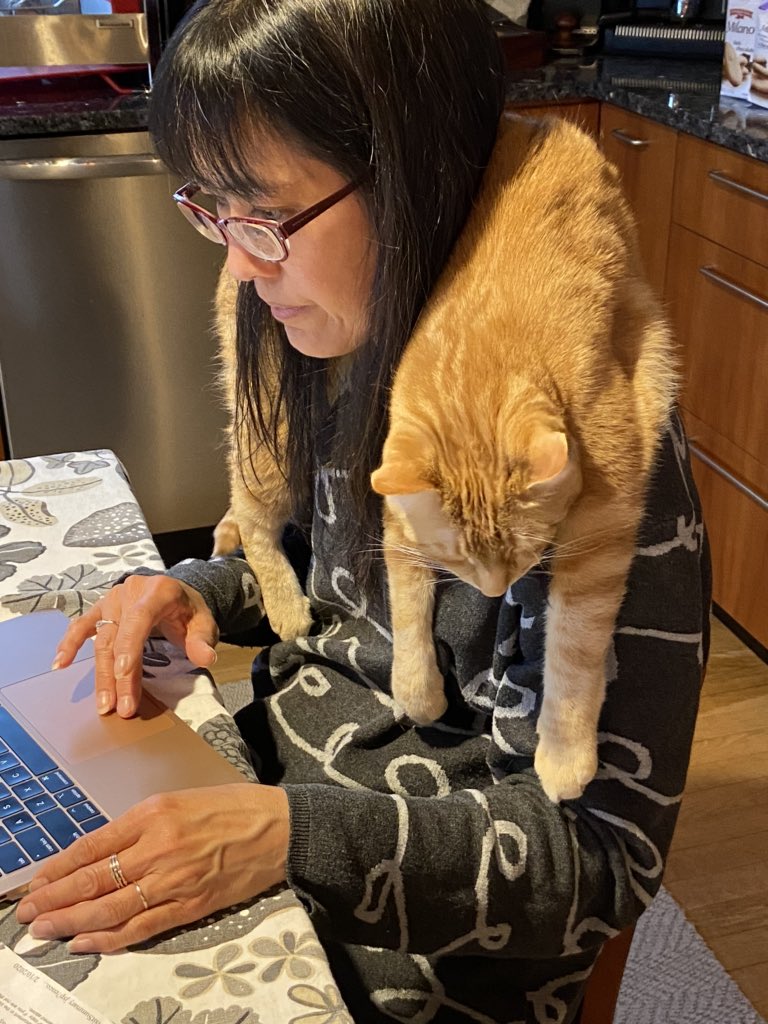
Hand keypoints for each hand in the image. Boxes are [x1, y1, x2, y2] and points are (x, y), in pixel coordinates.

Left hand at [15, 784, 288, 951]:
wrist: (279, 827)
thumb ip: (140, 826)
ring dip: (72, 923)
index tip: (37, 883)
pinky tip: (86, 942)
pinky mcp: (190, 906)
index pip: (93, 846)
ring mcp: (174, 880)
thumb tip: (99, 854)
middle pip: (94, 881)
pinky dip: (110, 939)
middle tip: (28, 914)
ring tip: (46, 931)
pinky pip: (141, 928)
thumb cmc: (232, 807)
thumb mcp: (180, 800)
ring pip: (110, 909)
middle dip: (55, 900)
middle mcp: (159, 847)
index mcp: (154, 813)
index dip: (60, 868)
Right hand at [52, 574, 219, 717]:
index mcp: (158, 591)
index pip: (140, 618)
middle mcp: (131, 592)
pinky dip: (71, 645)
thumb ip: (203, 640)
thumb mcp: (205, 622)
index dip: (129, 646)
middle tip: (121, 706)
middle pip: (118, 636)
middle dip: (117, 675)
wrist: (178, 594)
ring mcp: (113, 600)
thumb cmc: (189, 610)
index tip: (123, 673)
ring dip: (100, 674)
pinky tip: (61, 664)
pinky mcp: (102, 609)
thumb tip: (205, 658)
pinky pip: (82, 627)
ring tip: (104, 703)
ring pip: (100, 639)